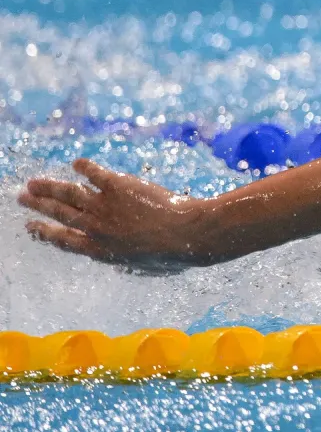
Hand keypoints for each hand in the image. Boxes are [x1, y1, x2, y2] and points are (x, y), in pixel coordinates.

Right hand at [18, 158, 212, 272]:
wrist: (186, 234)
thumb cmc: (172, 254)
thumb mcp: (142, 267)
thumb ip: (126, 260)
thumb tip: (123, 263)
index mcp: (100, 250)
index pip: (63, 240)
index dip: (44, 231)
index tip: (32, 225)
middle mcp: (96, 228)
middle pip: (60, 214)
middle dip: (39, 205)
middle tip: (23, 197)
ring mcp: (105, 206)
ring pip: (69, 194)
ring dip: (49, 187)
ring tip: (34, 183)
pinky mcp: (118, 186)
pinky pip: (95, 173)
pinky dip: (84, 167)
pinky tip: (77, 164)